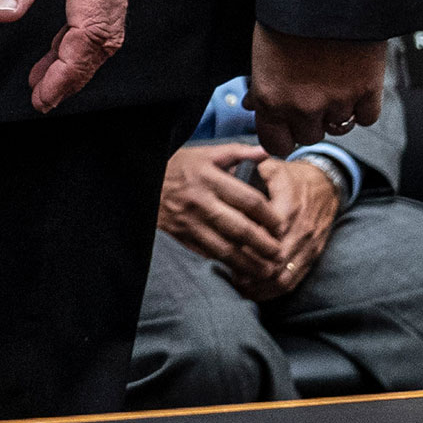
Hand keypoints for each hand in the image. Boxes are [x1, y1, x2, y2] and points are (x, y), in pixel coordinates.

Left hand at [0, 0, 140, 113]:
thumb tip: (6, 13)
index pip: (90, 31)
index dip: (67, 69)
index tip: (43, 93)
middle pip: (107, 37)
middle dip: (74, 71)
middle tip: (40, 94)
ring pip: (109, 25)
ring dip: (79, 54)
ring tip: (44, 75)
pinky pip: (106, 5)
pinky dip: (84, 30)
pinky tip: (60, 41)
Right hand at [154, 144, 283, 273]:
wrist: (141, 181)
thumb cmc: (178, 166)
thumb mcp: (206, 153)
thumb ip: (239, 152)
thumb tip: (267, 152)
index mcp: (211, 178)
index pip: (249, 200)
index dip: (270, 216)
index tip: (282, 226)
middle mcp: (201, 201)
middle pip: (240, 229)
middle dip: (264, 245)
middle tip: (280, 254)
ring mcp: (190, 222)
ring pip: (225, 249)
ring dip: (248, 263)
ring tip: (266, 270)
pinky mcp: (180, 236)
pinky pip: (206, 254)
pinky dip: (225, 265)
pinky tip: (239, 271)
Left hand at [240, 157, 342, 301]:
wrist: (326, 185)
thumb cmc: (291, 177)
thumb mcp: (271, 167)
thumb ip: (249, 170)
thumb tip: (225, 177)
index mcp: (288, 207)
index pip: (265, 235)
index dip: (246, 246)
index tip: (226, 248)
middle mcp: (300, 231)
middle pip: (274, 262)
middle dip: (250, 270)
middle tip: (227, 270)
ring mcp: (308, 247)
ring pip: (284, 278)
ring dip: (260, 286)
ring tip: (238, 284)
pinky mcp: (312, 257)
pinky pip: (294, 282)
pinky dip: (273, 290)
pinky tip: (255, 290)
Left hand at [245, 25, 385, 155]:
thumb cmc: (290, 14)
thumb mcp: (262, 52)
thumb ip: (262, 86)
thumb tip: (254, 105)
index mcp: (270, 98)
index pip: (276, 144)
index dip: (282, 136)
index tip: (287, 129)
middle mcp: (302, 106)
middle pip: (309, 136)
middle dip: (310, 120)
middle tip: (312, 93)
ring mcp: (337, 101)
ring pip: (338, 127)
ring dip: (336, 111)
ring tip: (334, 82)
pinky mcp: (368, 91)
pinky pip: (366, 117)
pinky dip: (362, 106)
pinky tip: (355, 85)